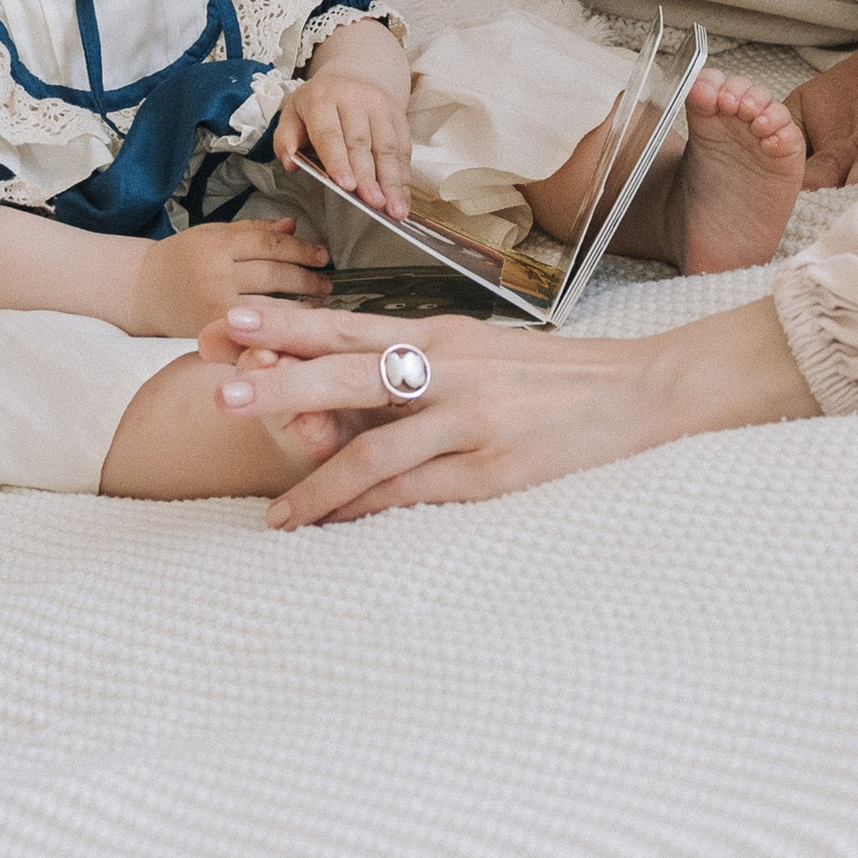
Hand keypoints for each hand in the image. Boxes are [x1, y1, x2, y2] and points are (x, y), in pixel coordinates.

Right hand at [134, 214, 334, 337]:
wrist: (143, 290)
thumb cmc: (179, 260)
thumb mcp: (213, 233)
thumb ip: (253, 230)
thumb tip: (293, 226)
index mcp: (217, 244)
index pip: (270, 244)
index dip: (301, 249)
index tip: (322, 254)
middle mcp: (216, 274)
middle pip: (275, 274)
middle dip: (307, 278)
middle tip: (327, 281)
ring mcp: (214, 306)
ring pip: (270, 306)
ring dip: (302, 306)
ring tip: (320, 303)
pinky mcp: (213, 332)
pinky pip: (256, 330)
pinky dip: (279, 328)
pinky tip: (295, 327)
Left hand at [199, 296, 814, 526]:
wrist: (640, 390)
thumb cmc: (554, 375)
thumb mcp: (482, 353)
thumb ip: (419, 366)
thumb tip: (344, 385)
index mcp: (443, 334)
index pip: (348, 325)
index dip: (284, 326)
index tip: (226, 327)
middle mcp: (450, 367)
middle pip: (349, 368)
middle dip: (279, 379)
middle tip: (217, 385)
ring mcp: (472, 418)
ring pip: (378, 443)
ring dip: (317, 475)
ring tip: (271, 509)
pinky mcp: (494, 469)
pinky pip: (419, 492)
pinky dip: (373, 513)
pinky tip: (338, 532)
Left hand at [273, 30, 412, 218]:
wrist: (352, 74)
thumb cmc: (318, 104)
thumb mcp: (292, 113)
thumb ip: (286, 138)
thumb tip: (290, 162)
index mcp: (322, 99)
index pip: (330, 133)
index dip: (338, 161)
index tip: (347, 185)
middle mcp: (353, 98)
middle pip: (361, 143)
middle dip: (369, 177)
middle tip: (373, 203)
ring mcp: (379, 105)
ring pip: (387, 147)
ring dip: (393, 181)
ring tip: (395, 208)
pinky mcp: (398, 114)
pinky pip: (403, 147)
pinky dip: (404, 175)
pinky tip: (403, 196)